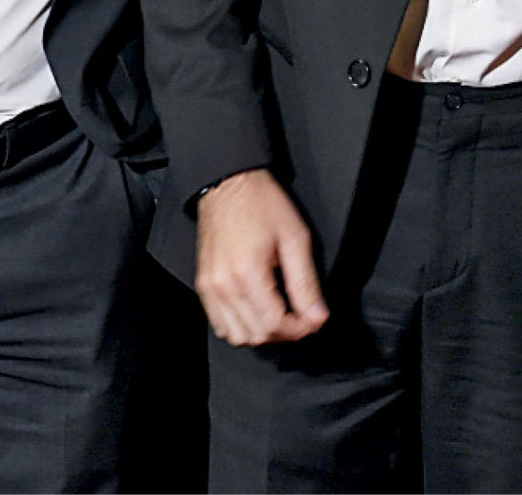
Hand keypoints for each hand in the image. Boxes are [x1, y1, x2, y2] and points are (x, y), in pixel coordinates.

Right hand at [195, 169, 330, 345]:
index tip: (313, 320)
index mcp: (247, 273)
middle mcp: (223, 286)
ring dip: (262, 333)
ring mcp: (209, 288)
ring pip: (236, 335)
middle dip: (284, 333)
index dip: (299, 329)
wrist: (229, 185)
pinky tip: (258, 311)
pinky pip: (220, 324)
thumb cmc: (262, 205)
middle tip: (302, 318)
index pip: (274, 324)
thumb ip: (306, 283)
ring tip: (281, 315)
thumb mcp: (296, 239)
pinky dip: (241, 326)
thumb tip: (318, 317)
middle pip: (255, 335)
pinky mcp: (203, 286)